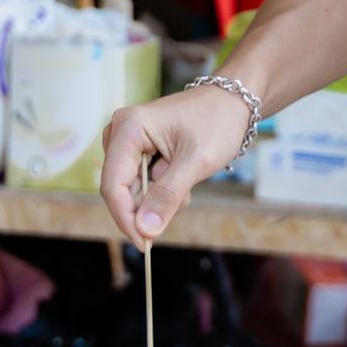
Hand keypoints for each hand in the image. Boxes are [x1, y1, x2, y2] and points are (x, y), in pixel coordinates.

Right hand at [99, 85, 252, 246]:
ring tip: (188, 179)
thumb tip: (144, 230)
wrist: (233, 102)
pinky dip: (163, 188)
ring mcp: (128, 141)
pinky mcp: (138, 149)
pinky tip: (183, 176)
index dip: (126, 219)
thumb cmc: (218, 122)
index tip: (146, 244)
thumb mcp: (196, 162)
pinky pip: (142, 182)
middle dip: (151, 204)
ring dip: (160, 196)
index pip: (113, 185)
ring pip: (133, 190)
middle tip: (184, 196)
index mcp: (129, 128)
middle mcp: (121, 132)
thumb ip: (167, 196)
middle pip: (121, 190)